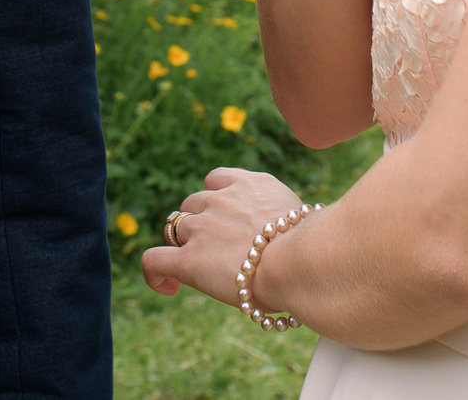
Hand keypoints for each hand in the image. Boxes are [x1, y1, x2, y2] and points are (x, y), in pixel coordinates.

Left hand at [140, 168, 305, 305]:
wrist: (299, 263)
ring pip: (176, 228)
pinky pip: (155, 260)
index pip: (217, 180)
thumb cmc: (312, 248)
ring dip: (187, 244)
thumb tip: (294, 236)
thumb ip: (285, 219)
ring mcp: (202, 227)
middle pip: (194, 204)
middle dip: (202, 224)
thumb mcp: (303, 218)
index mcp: (250, 184)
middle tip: (223, 252)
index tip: (224, 219)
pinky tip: (166, 286)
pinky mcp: (189, 260)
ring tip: (205, 269)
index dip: (215, 199)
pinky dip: (155, 273)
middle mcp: (221, 199)